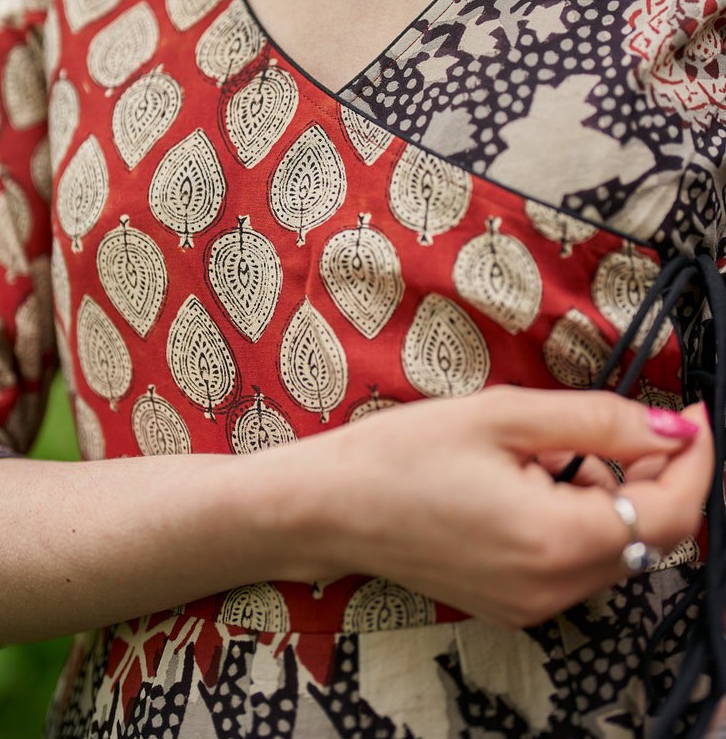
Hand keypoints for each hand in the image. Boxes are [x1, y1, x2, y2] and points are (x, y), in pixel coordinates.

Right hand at [284, 387, 711, 628]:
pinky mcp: (514, 605)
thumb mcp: (505, 416)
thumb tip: (671, 427)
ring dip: (607, 494)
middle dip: (647, 473)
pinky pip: (576, 562)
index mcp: (555, 541)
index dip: (694, 460)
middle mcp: (553, 589)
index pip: (671, 514)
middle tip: (609, 420)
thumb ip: (599, 422)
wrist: (329, 507)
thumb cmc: (404, 454)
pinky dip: (576, 518)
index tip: (691, 413)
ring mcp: (533, 605)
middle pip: (648, 536)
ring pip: (613, 548)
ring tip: (542, 450)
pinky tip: (529, 482)